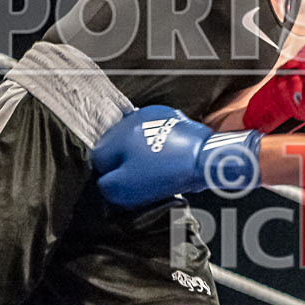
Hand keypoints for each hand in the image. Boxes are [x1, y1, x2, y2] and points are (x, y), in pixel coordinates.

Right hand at [92, 105, 261, 207]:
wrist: (206, 158)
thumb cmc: (167, 172)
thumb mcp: (126, 188)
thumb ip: (106, 185)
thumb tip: (106, 181)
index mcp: (118, 134)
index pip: (99, 159)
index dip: (111, 176)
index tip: (126, 185)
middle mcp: (133, 119)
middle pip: (119, 147)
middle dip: (127, 164)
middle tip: (143, 179)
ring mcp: (155, 115)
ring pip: (138, 140)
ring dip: (143, 155)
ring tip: (158, 170)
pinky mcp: (174, 118)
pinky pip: (158, 136)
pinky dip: (161, 148)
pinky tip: (169, 159)